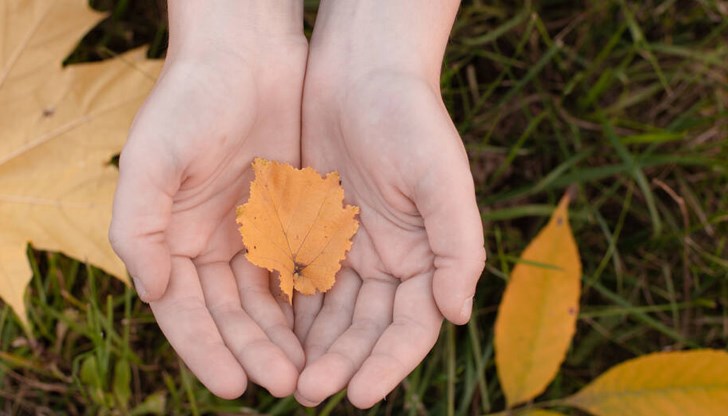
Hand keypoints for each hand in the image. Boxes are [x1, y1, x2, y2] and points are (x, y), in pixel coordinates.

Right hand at [109, 1, 306, 398]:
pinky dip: (308, 303)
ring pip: (267, 302)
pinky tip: (326, 329)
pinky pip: (298, 272)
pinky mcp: (287, 222)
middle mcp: (209, 246)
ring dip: (284, 338)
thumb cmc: (192, 101)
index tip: (232, 386)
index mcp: (171, 240)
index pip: (185, 312)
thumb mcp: (153, 159)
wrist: (247, 57)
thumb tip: (152, 291)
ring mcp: (249, 236)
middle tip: (286, 384)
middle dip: (254, 351)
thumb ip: (140, 227)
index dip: (205, 350)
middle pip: (231, 316)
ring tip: (309, 370)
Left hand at [293, 0, 484, 407]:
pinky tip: (270, 335)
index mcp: (427, 257)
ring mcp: (351, 250)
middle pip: (367, 329)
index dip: (389, 363)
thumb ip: (457, 247)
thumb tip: (458, 314)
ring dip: (312, 348)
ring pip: (331, 315)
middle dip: (342, 362)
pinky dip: (289, 313)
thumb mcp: (442, 179)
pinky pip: (300, 283)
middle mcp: (391, 262)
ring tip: (287, 378)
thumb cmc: (411, 119)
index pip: (412, 327)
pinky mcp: (314, 234)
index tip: (360, 395)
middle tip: (310, 391)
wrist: (361, 73)